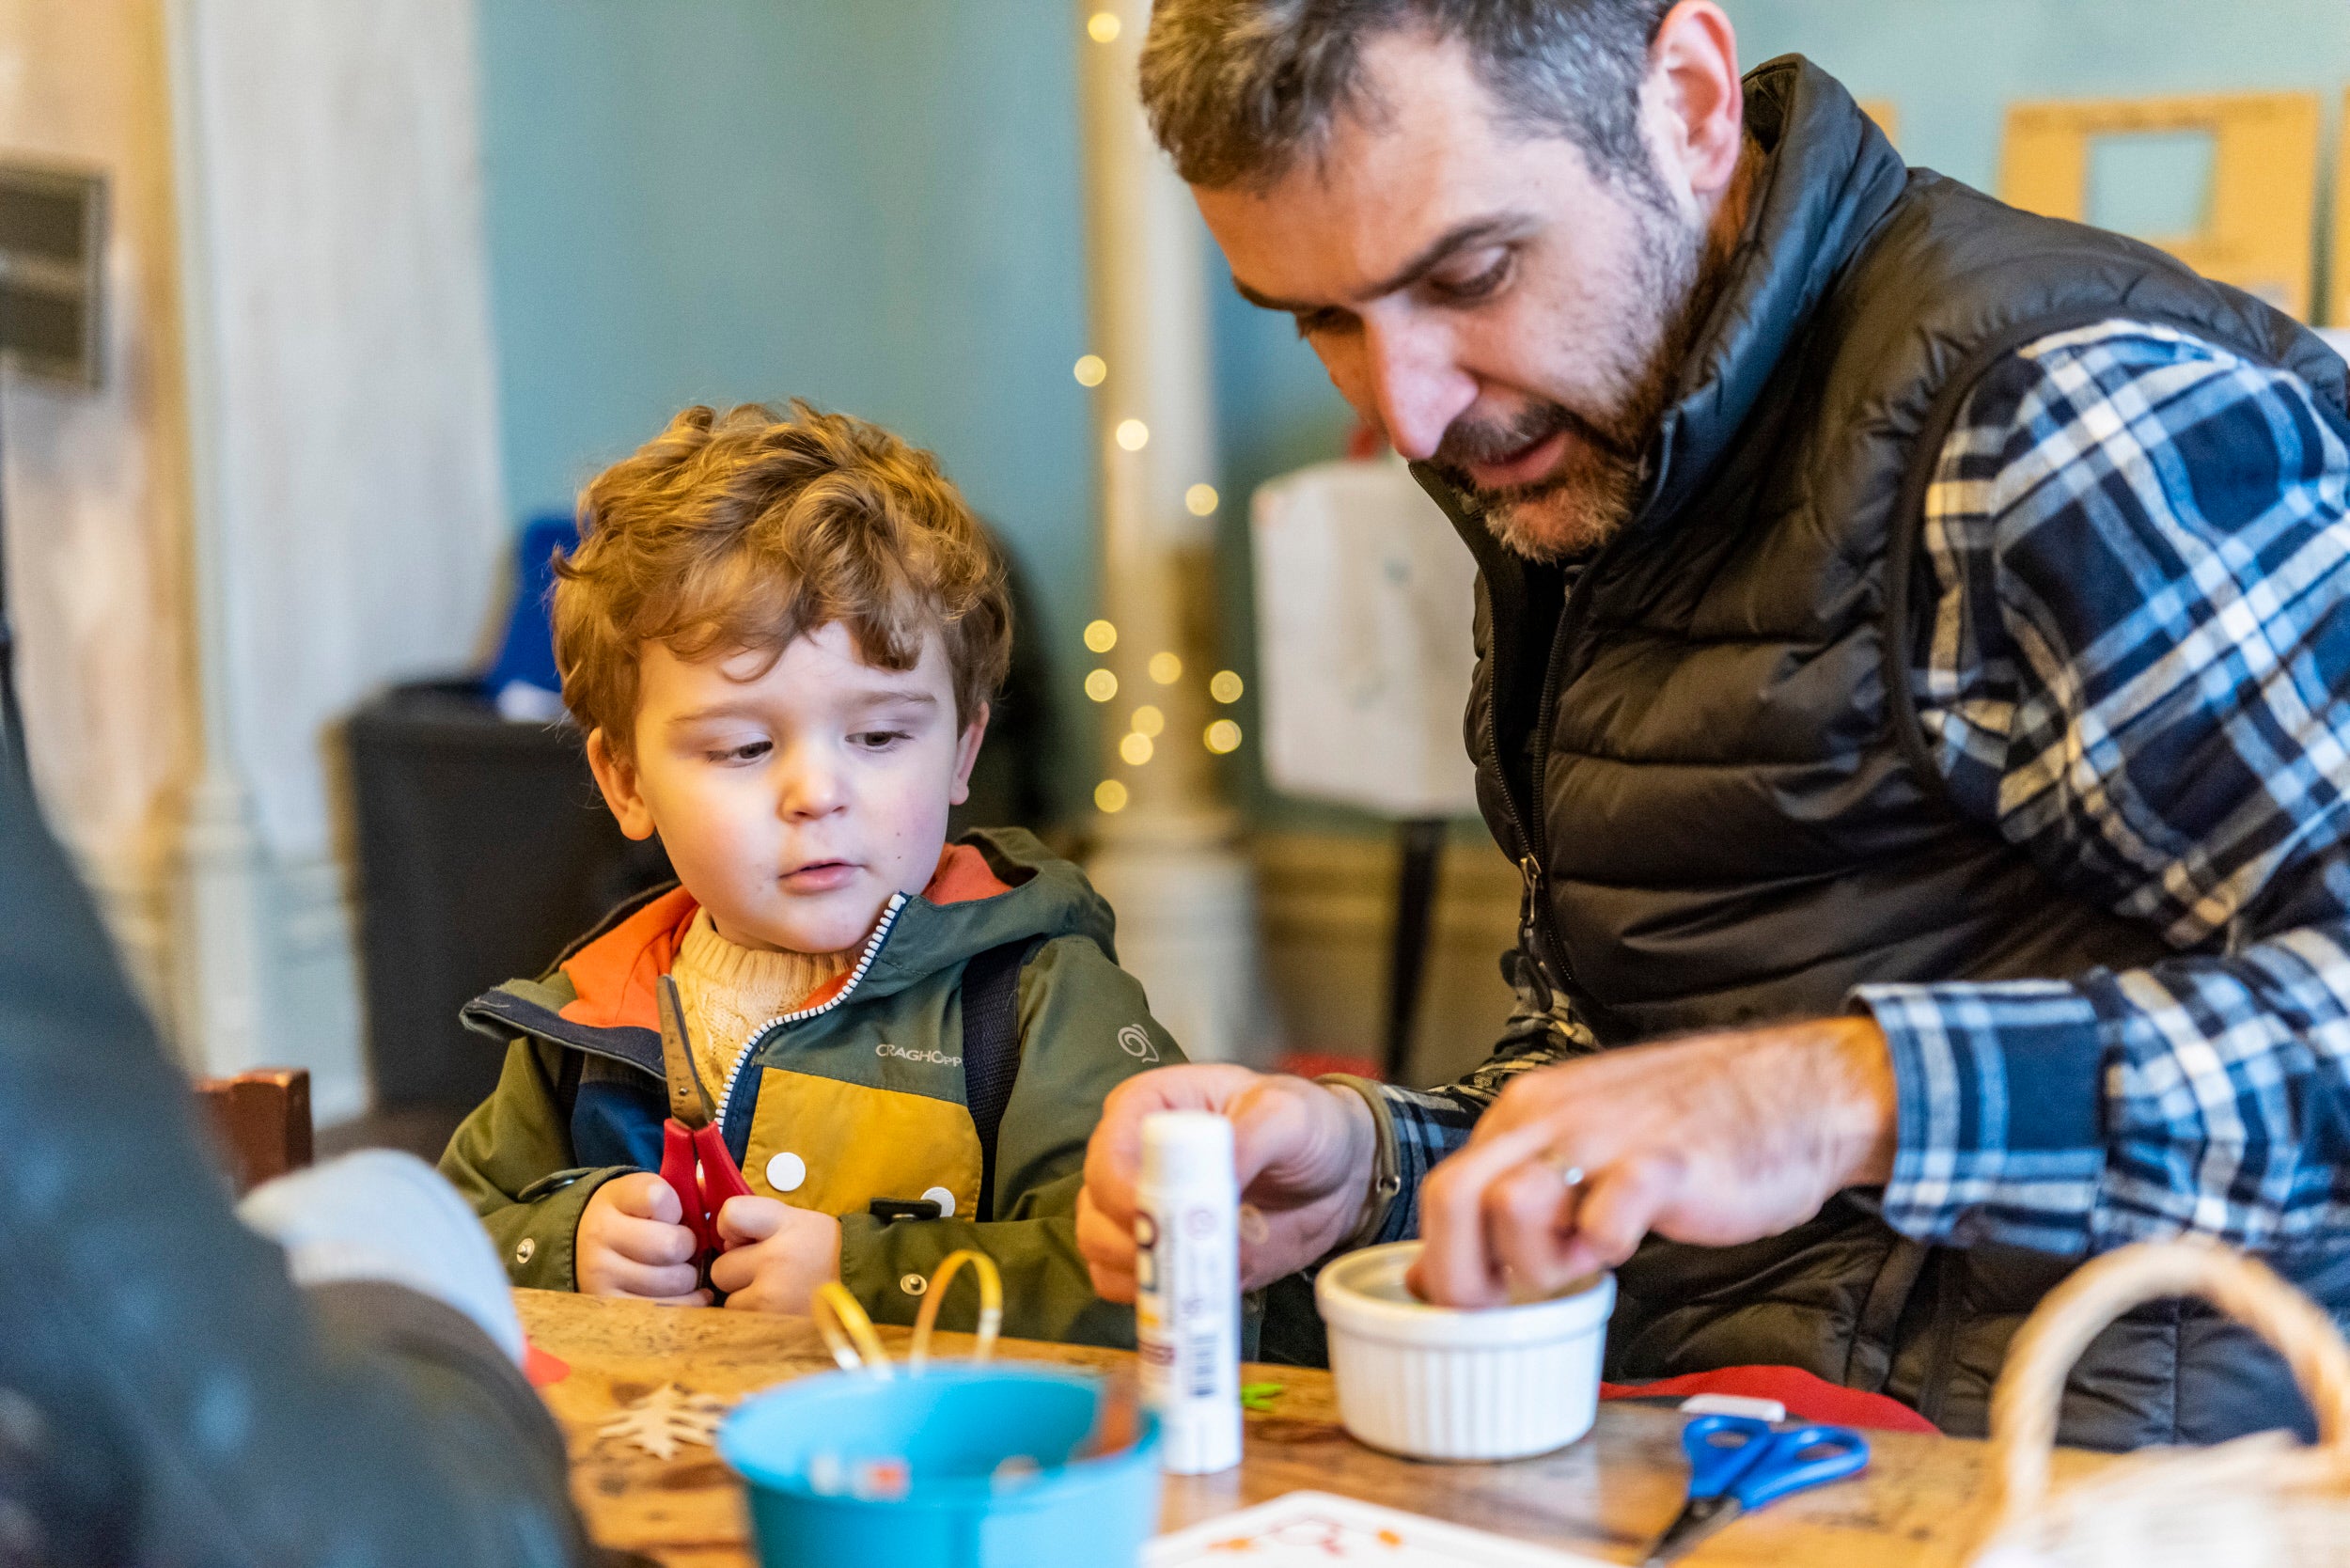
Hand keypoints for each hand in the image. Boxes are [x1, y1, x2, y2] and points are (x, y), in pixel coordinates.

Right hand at [577, 1172, 707, 1304]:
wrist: (585, 1245)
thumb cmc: (634, 1218)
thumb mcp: (649, 1193)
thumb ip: (686, 1189)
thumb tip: (717, 1190)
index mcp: (614, 1197)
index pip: (659, 1198)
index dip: (677, 1208)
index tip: (672, 1215)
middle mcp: (600, 1234)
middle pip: (672, 1246)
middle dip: (689, 1248)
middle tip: (682, 1248)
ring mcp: (599, 1274)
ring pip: (674, 1281)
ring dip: (688, 1278)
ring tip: (678, 1270)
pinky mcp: (609, 1306)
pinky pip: (666, 1310)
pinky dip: (685, 1303)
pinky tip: (684, 1293)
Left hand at [708, 1196, 841, 1313]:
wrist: (873, 1285)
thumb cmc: (832, 1253)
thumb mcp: (802, 1222)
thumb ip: (762, 1225)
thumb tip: (724, 1242)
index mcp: (785, 1224)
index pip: (730, 1214)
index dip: (728, 1227)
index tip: (741, 1237)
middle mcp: (775, 1258)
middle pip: (721, 1267)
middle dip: (738, 1272)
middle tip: (766, 1273)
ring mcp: (772, 1296)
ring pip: (729, 1301)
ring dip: (747, 1300)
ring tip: (779, 1296)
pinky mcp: (774, 1325)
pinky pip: (745, 1323)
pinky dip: (757, 1319)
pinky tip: (780, 1312)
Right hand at [1077, 1064, 1376, 1300]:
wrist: (1334, 1176)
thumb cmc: (1304, 1126)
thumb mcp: (1289, 1115)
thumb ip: (1252, 1136)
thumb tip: (1218, 1183)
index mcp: (1149, 1108)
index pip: (1108, 1152)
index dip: (1121, 1191)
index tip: (1161, 1219)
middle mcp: (1131, 1158)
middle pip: (1095, 1209)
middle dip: (1132, 1243)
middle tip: (1187, 1257)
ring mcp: (1139, 1211)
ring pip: (1101, 1251)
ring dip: (1142, 1274)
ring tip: (1199, 1274)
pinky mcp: (1159, 1255)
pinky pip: (1127, 1285)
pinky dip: (1155, 1297)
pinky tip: (1196, 1290)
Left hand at [1409, 1016, 1897, 1306]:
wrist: (1801, 1092)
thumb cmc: (1697, 1127)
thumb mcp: (1587, 1151)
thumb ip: (1519, 1198)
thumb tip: (1440, 1269)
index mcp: (1528, 1111)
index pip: (1445, 1190)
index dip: (1447, 1260)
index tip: (1479, 1299)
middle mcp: (1550, 1115)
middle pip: (1454, 1196)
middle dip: (1464, 1273)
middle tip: (1506, 1306)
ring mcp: (1603, 1137)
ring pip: (1512, 1208)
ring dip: (1540, 1260)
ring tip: (1586, 1259)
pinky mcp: (1660, 1165)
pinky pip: (1601, 1223)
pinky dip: (1608, 1250)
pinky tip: (1632, 1241)